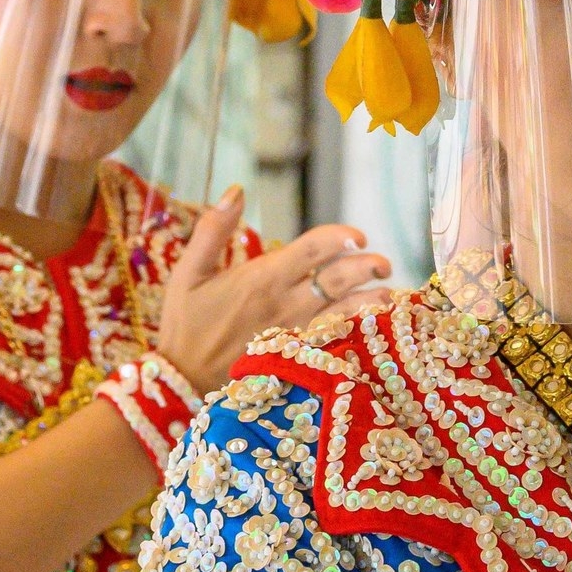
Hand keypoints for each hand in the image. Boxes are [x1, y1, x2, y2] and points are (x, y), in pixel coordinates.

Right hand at [157, 189, 391, 393]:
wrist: (181, 381)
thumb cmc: (184, 323)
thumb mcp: (188, 272)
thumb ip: (212, 229)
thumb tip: (235, 190)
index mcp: (262, 278)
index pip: (313, 249)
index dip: (340, 238)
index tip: (358, 236)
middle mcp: (284, 304)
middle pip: (337, 280)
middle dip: (365, 268)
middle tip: (384, 264)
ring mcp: (293, 334)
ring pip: (342, 315)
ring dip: (368, 303)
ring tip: (389, 296)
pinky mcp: (294, 357)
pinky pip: (333, 342)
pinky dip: (354, 333)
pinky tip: (372, 329)